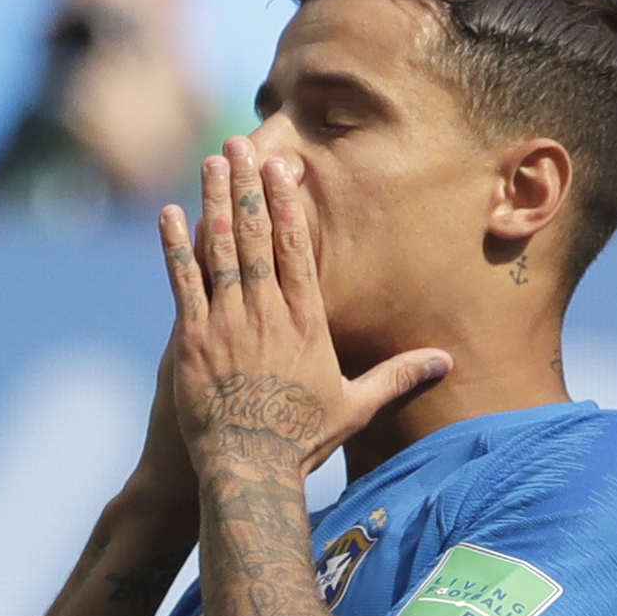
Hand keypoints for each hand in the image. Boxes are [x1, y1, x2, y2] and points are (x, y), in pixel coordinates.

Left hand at [157, 141, 446, 494]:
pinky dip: (177, 246)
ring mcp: (228, 325)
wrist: (250, 472)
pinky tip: (171, 214)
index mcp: (308, 324)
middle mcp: (268, 315)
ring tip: (212, 163)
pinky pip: (184, 283)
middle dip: (251, 185)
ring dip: (216, 201)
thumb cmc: (302, 442)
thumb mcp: (355, 408)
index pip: (299, 249)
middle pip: (259, 236)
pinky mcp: (193, 342)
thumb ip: (397, 377)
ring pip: (221, 249)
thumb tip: (446, 363)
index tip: (284, 166)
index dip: (290, 203)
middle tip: (242, 143)